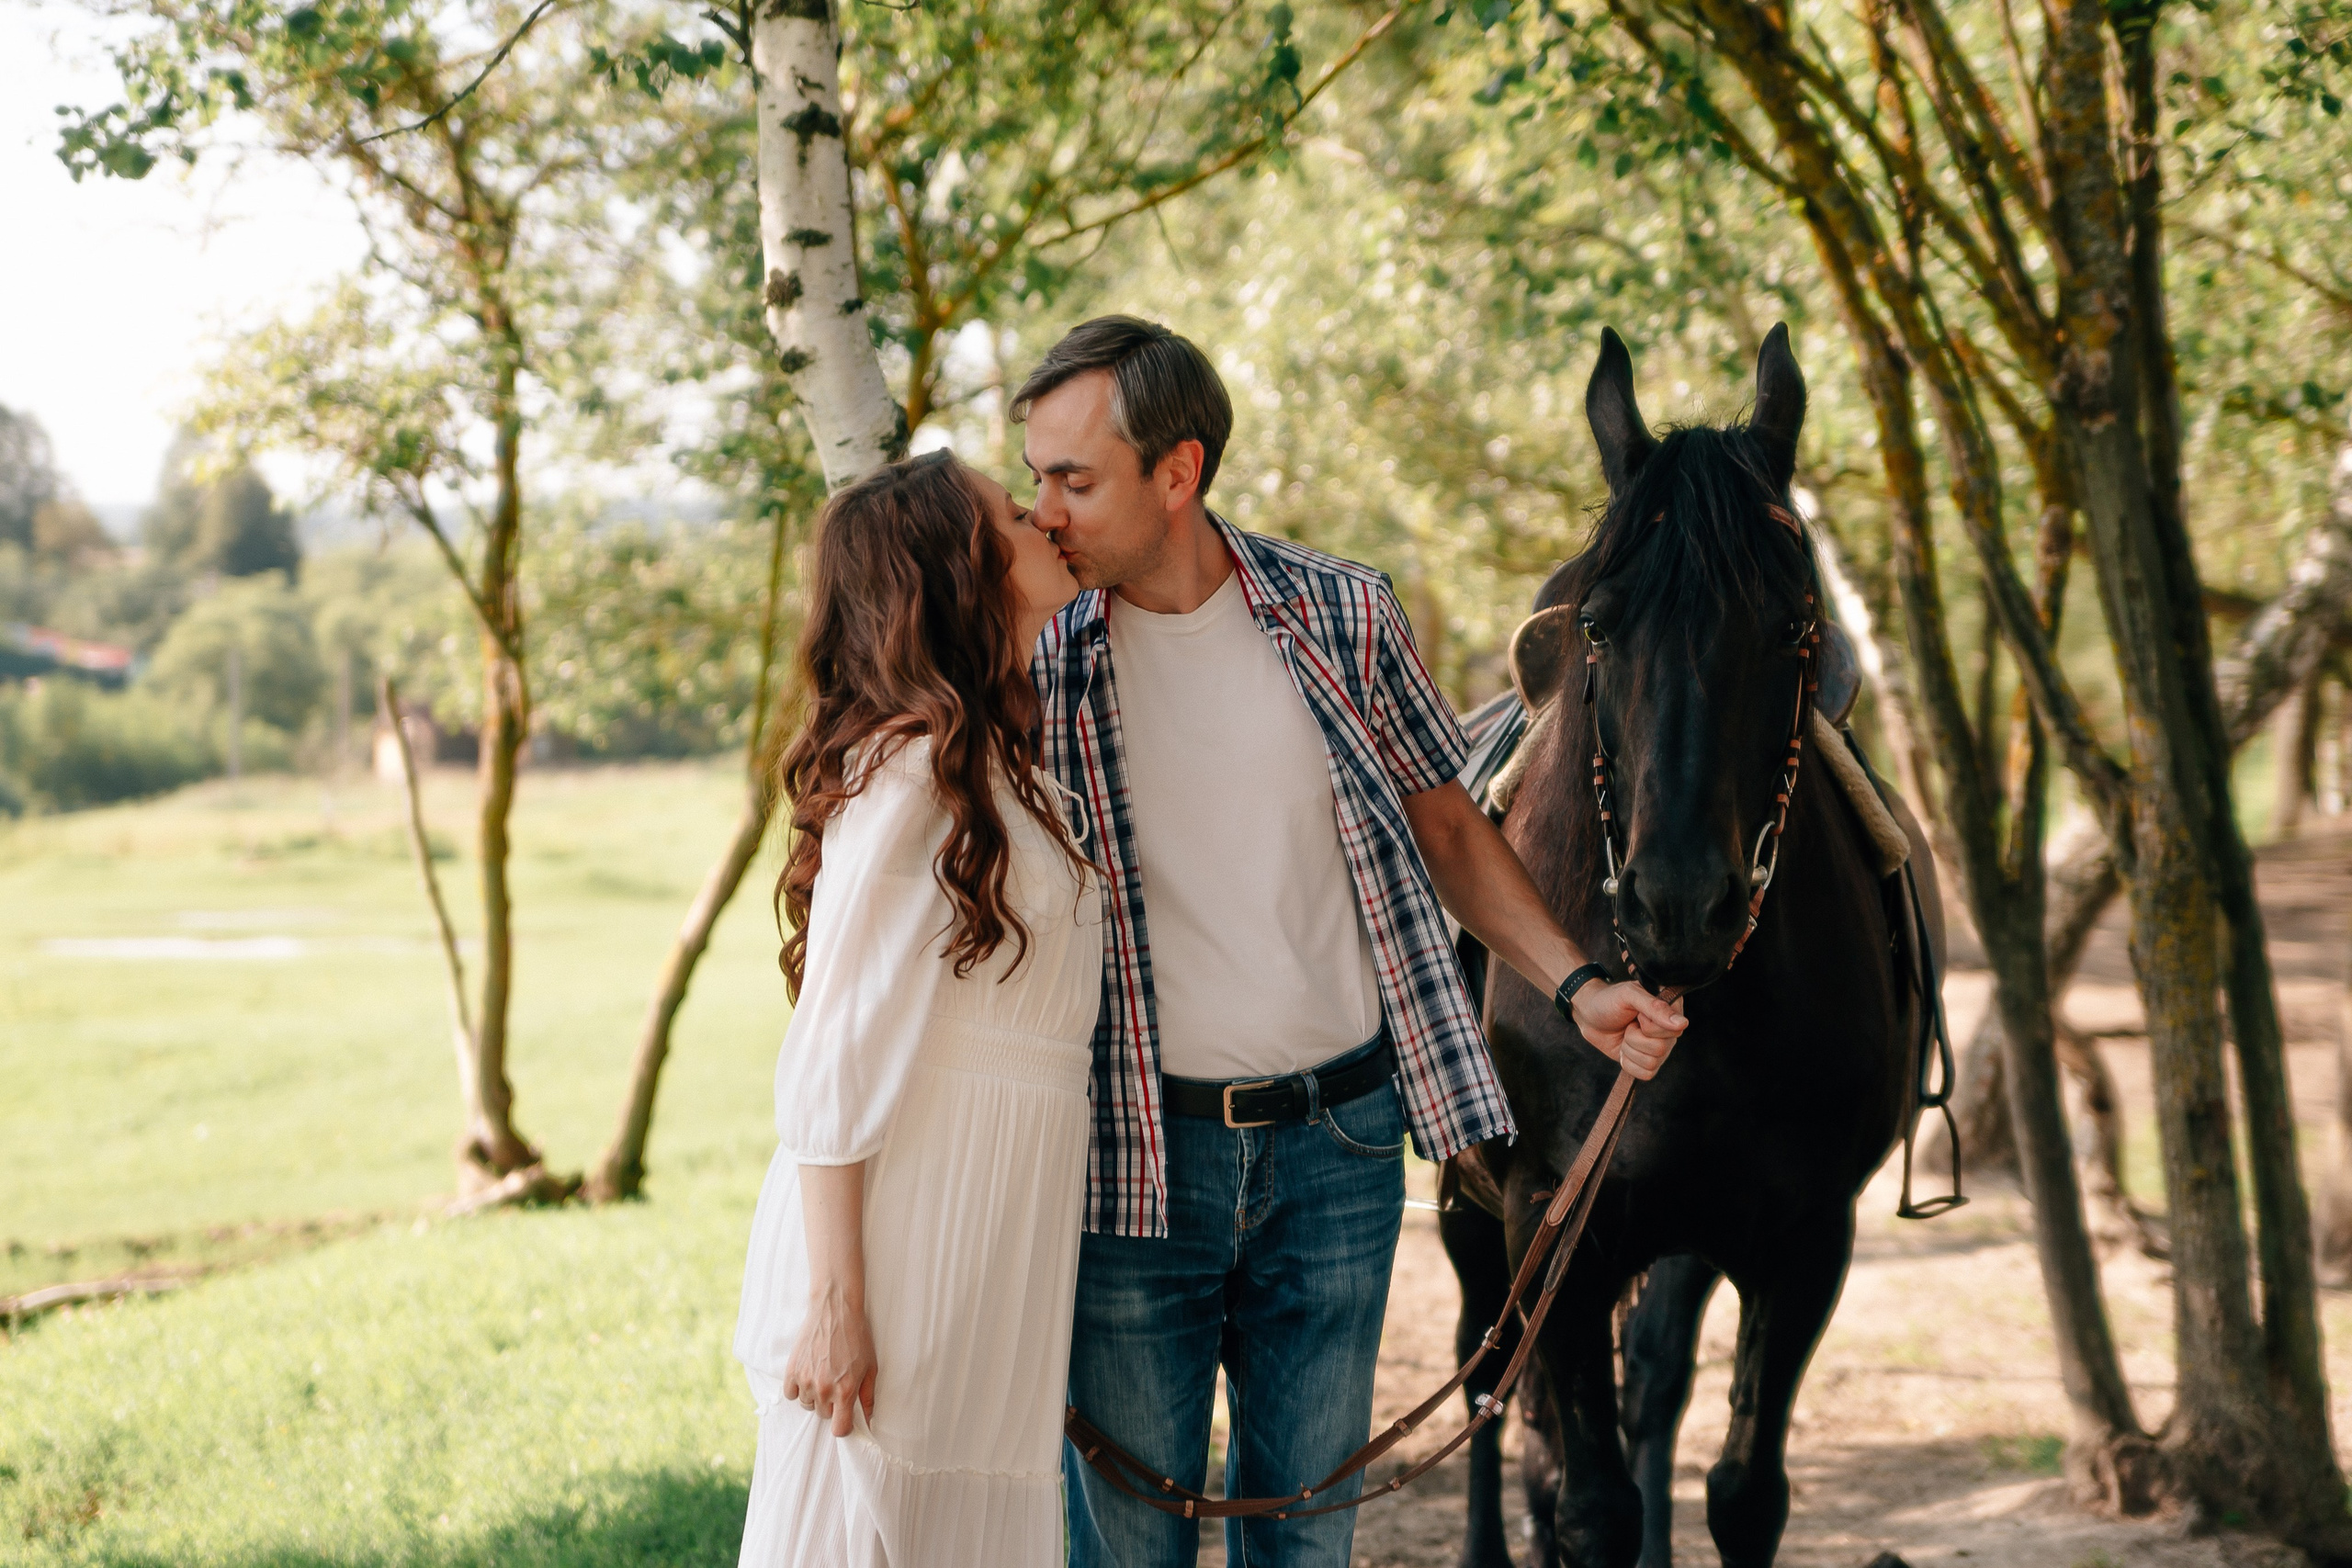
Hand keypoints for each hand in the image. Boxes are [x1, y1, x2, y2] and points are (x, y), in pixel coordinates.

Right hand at [782, 1284, 876, 1436]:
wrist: (835, 1310)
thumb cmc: (856, 1337)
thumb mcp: (870, 1367)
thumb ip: (868, 1396)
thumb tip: (869, 1418)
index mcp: (845, 1391)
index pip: (839, 1429)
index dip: (843, 1426)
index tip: (844, 1417)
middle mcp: (824, 1389)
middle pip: (823, 1416)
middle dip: (831, 1405)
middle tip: (836, 1384)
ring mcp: (806, 1380)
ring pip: (807, 1404)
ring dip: (815, 1396)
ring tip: (823, 1375)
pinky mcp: (792, 1370)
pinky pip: (791, 1394)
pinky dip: (798, 1388)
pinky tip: (808, 1374)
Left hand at [1569, 980, 1687, 1079]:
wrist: (1588, 1015)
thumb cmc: (1608, 1001)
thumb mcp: (1628, 995)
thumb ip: (1655, 1007)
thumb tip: (1682, 1023)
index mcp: (1671, 1007)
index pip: (1675, 1030)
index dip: (1649, 1026)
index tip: (1637, 1015)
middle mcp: (1670, 1029)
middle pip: (1662, 1049)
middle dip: (1634, 1038)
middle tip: (1628, 1025)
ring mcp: (1661, 1046)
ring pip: (1653, 1062)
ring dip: (1630, 1049)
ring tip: (1625, 1034)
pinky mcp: (1648, 1061)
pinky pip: (1647, 1074)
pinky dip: (1629, 1063)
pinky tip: (1624, 1048)